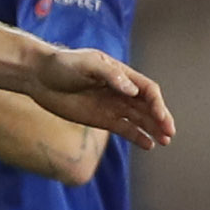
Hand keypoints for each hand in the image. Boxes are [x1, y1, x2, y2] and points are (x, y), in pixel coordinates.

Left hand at [27, 48, 175, 147]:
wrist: (39, 76)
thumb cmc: (63, 64)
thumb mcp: (87, 64)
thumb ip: (110, 75)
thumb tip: (132, 90)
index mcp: (121, 74)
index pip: (147, 90)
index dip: (157, 104)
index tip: (161, 118)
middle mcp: (121, 91)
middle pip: (148, 107)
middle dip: (160, 119)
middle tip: (170, 133)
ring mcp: (112, 106)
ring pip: (139, 119)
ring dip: (153, 129)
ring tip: (165, 141)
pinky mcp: (101, 119)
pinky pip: (124, 129)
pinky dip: (137, 137)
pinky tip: (148, 145)